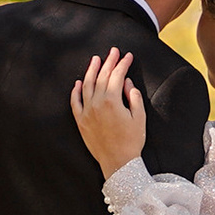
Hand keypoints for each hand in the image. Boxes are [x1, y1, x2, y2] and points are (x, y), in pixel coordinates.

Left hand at [71, 48, 147, 175]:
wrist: (118, 163)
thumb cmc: (132, 141)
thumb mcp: (139, 117)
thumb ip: (133, 96)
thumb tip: (126, 82)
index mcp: (112, 101)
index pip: (116, 76)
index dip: (123, 64)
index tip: (127, 56)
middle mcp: (96, 104)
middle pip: (101, 77)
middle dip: (108, 62)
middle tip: (113, 51)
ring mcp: (86, 112)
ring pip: (86, 86)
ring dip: (91, 71)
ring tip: (96, 60)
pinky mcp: (81, 122)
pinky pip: (75, 102)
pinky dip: (76, 91)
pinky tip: (79, 82)